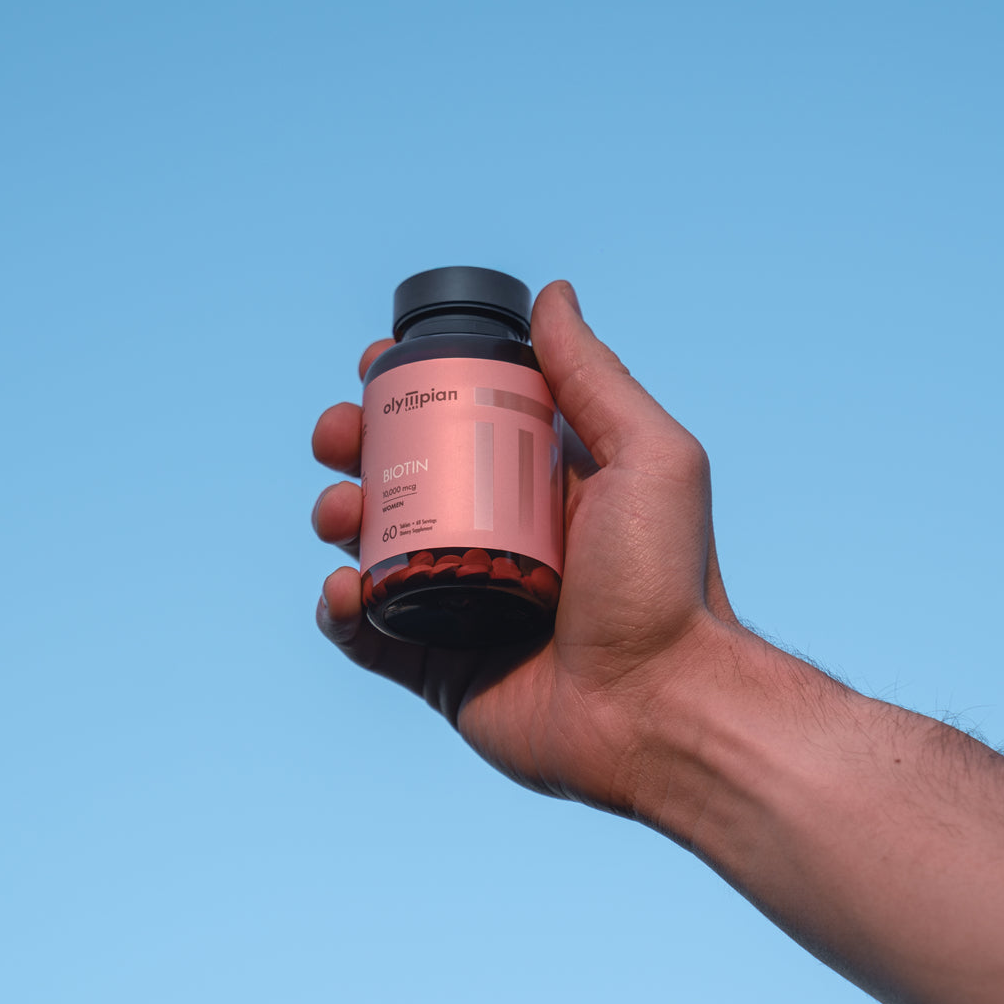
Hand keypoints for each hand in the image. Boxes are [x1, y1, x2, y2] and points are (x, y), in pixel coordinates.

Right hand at [311, 280, 738, 814]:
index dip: (409, 389)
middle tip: (338, 436)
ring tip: (340, 513)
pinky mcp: (436, 664)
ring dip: (338, 514)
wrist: (660, 708)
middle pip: (403, 476)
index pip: (458, 420)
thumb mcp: (648, 456)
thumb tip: (553, 295)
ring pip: (373, 546)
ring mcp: (462, 601)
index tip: (376, 367)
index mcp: (541, 484)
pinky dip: (338, 607)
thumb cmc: (665, 582)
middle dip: (356, 445)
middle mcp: (497, 536)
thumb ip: (595, 376)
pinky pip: (365, 631)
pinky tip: (343, 589)